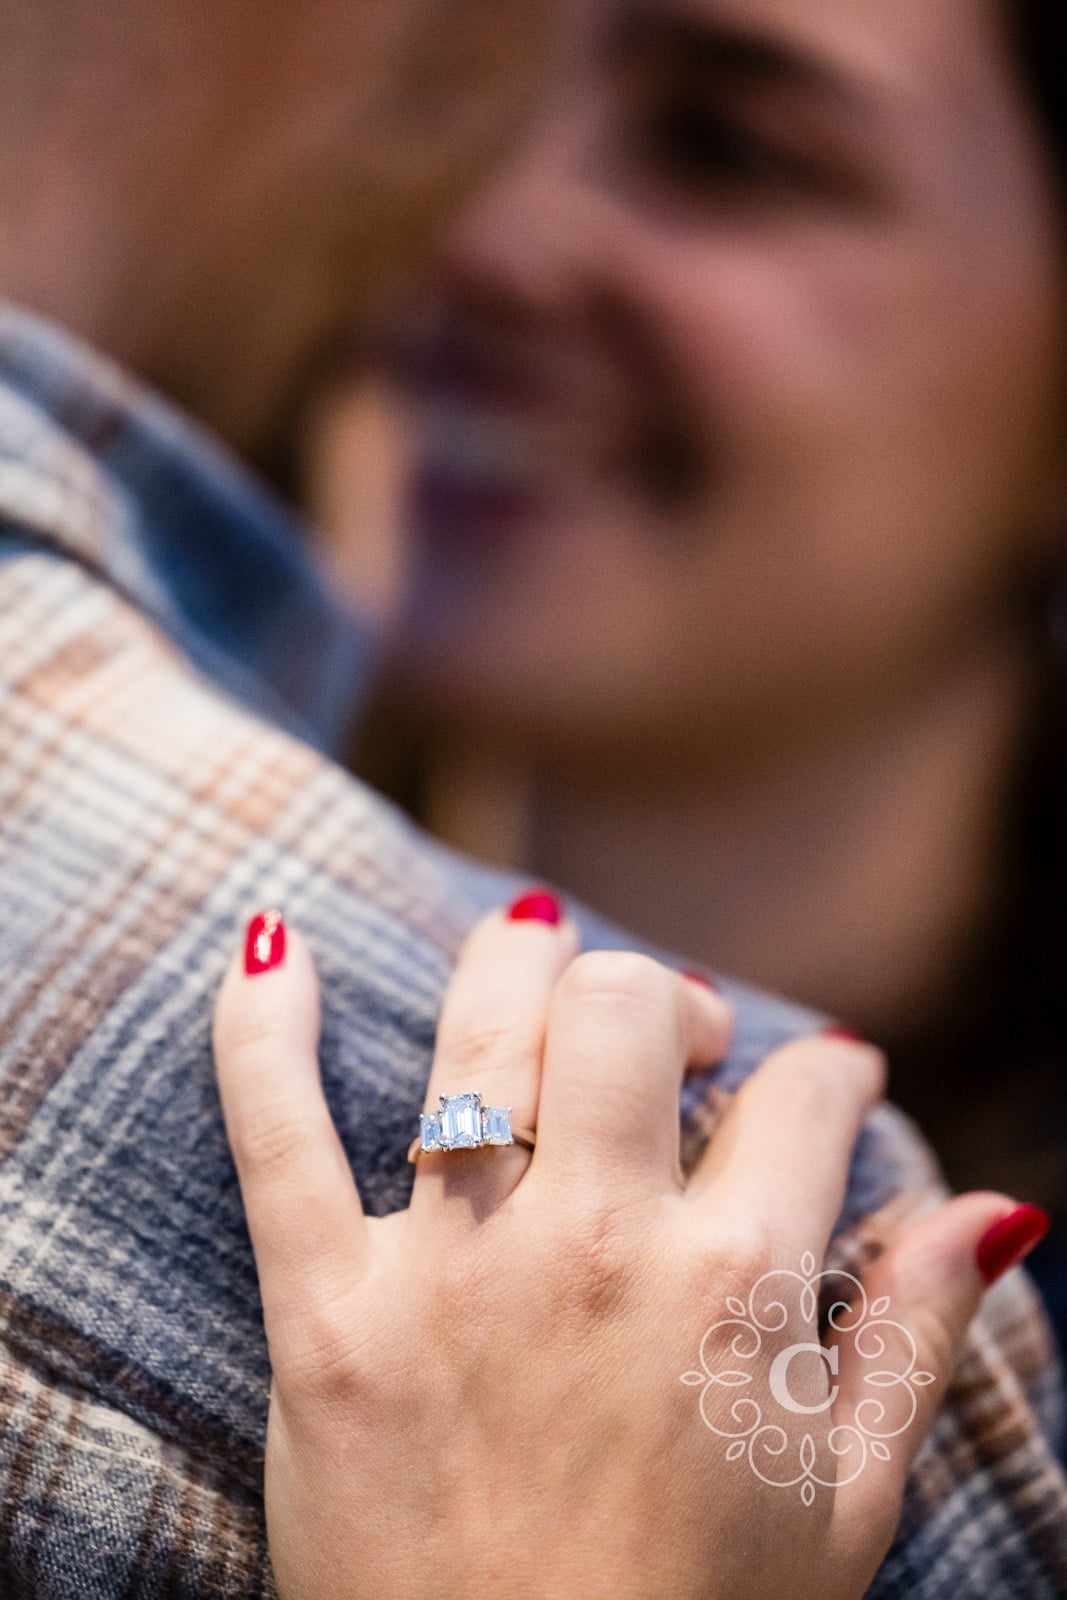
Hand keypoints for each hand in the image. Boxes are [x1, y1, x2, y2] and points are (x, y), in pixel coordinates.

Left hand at [213, 899, 1038, 1599]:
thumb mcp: (845, 1508)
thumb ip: (914, 1339)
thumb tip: (994, 1211)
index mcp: (736, 1292)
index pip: (803, 1099)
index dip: (830, 1073)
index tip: (825, 1081)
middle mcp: (596, 1248)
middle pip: (625, 1009)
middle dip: (664, 994)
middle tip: (672, 1039)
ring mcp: (452, 1272)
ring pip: (478, 1032)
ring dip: (512, 963)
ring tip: (533, 951)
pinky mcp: (326, 1316)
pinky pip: (275, 1131)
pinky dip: (260, 1025)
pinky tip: (275, 945)